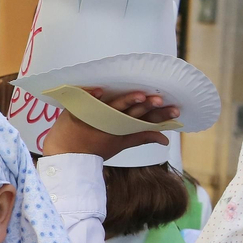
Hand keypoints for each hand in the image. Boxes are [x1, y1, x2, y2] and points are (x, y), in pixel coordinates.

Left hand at [41, 88, 178, 159]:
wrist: (65, 153)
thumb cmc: (93, 147)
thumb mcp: (120, 143)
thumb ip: (142, 137)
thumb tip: (165, 139)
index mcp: (123, 126)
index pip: (145, 119)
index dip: (161, 115)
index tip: (176, 110)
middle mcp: (111, 120)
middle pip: (133, 111)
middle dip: (147, 106)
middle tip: (160, 100)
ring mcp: (95, 114)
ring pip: (114, 106)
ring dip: (127, 100)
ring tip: (140, 95)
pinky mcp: (78, 110)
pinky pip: (85, 101)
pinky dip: (91, 96)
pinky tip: (99, 90)